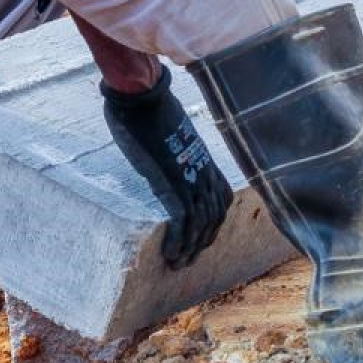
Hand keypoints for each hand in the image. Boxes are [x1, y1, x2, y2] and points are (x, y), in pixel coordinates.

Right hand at [102, 67, 232, 269]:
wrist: (142, 97)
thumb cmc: (149, 108)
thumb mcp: (169, 132)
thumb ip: (171, 147)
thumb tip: (157, 150)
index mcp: (205, 159)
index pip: (220, 201)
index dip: (211, 225)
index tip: (197, 241)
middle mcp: (204, 171)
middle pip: (213, 217)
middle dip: (201, 243)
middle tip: (185, 261)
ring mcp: (192, 178)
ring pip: (200, 225)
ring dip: (189, 249)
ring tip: (176, 265)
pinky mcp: (175, 183)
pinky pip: (183, 222)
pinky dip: (178, 242)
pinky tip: (168, 254)